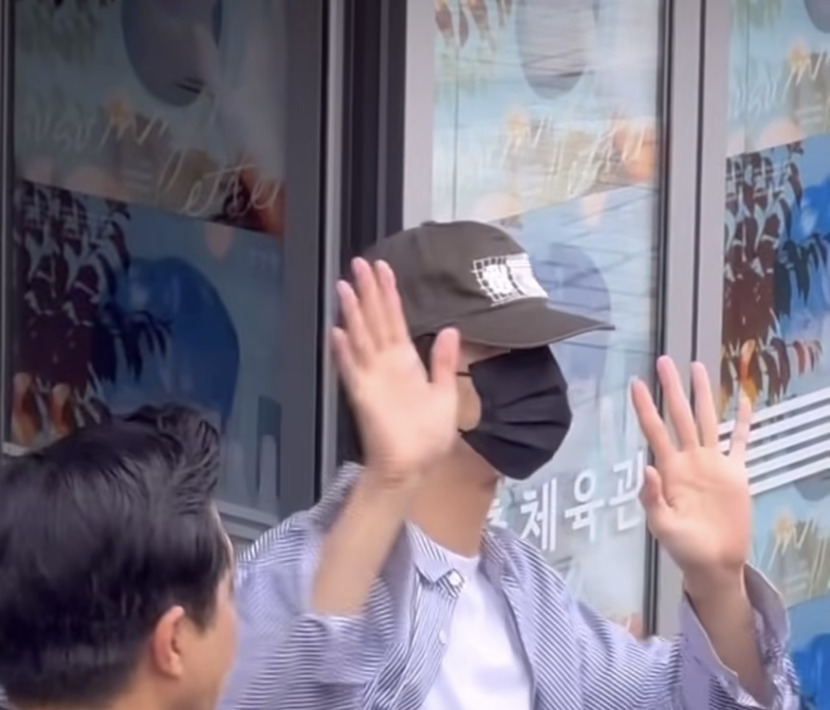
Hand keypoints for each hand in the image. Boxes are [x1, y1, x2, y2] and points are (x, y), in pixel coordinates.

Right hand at [332, 258, 459, 493]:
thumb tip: (450, 329)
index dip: (389, 294)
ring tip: (344, 286)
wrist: (414, 467)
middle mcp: (386, 363)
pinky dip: (344, 352)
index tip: (383, 268)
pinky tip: (337, 332)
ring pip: (361, 337)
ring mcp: (372, 377)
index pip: (395, 319)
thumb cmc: (428, 436)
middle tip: (359, 262)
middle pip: (375, 320)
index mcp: (407, 361)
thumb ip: (443, 362)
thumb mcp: (445, 394)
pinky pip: (352, 370)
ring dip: (352, 313)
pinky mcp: (363, 396)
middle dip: (368, 292)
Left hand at [631, 356, 751, 595]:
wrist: (714, 562)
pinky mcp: (736, 473)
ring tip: (698, 366)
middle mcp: (689, 459)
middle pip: (679, 415)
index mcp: (670, 469)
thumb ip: (652, 498)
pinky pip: (739, 442)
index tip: (636, 383)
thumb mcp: (661, 525)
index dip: (645, 407)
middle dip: (672, 388)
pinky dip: (742, 423)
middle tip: (665, 360)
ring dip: (703, 394)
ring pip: (706, 420)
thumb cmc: (683, 547)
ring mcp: (713, 464)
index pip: (654, 430)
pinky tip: (744, 401)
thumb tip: (647, 467)